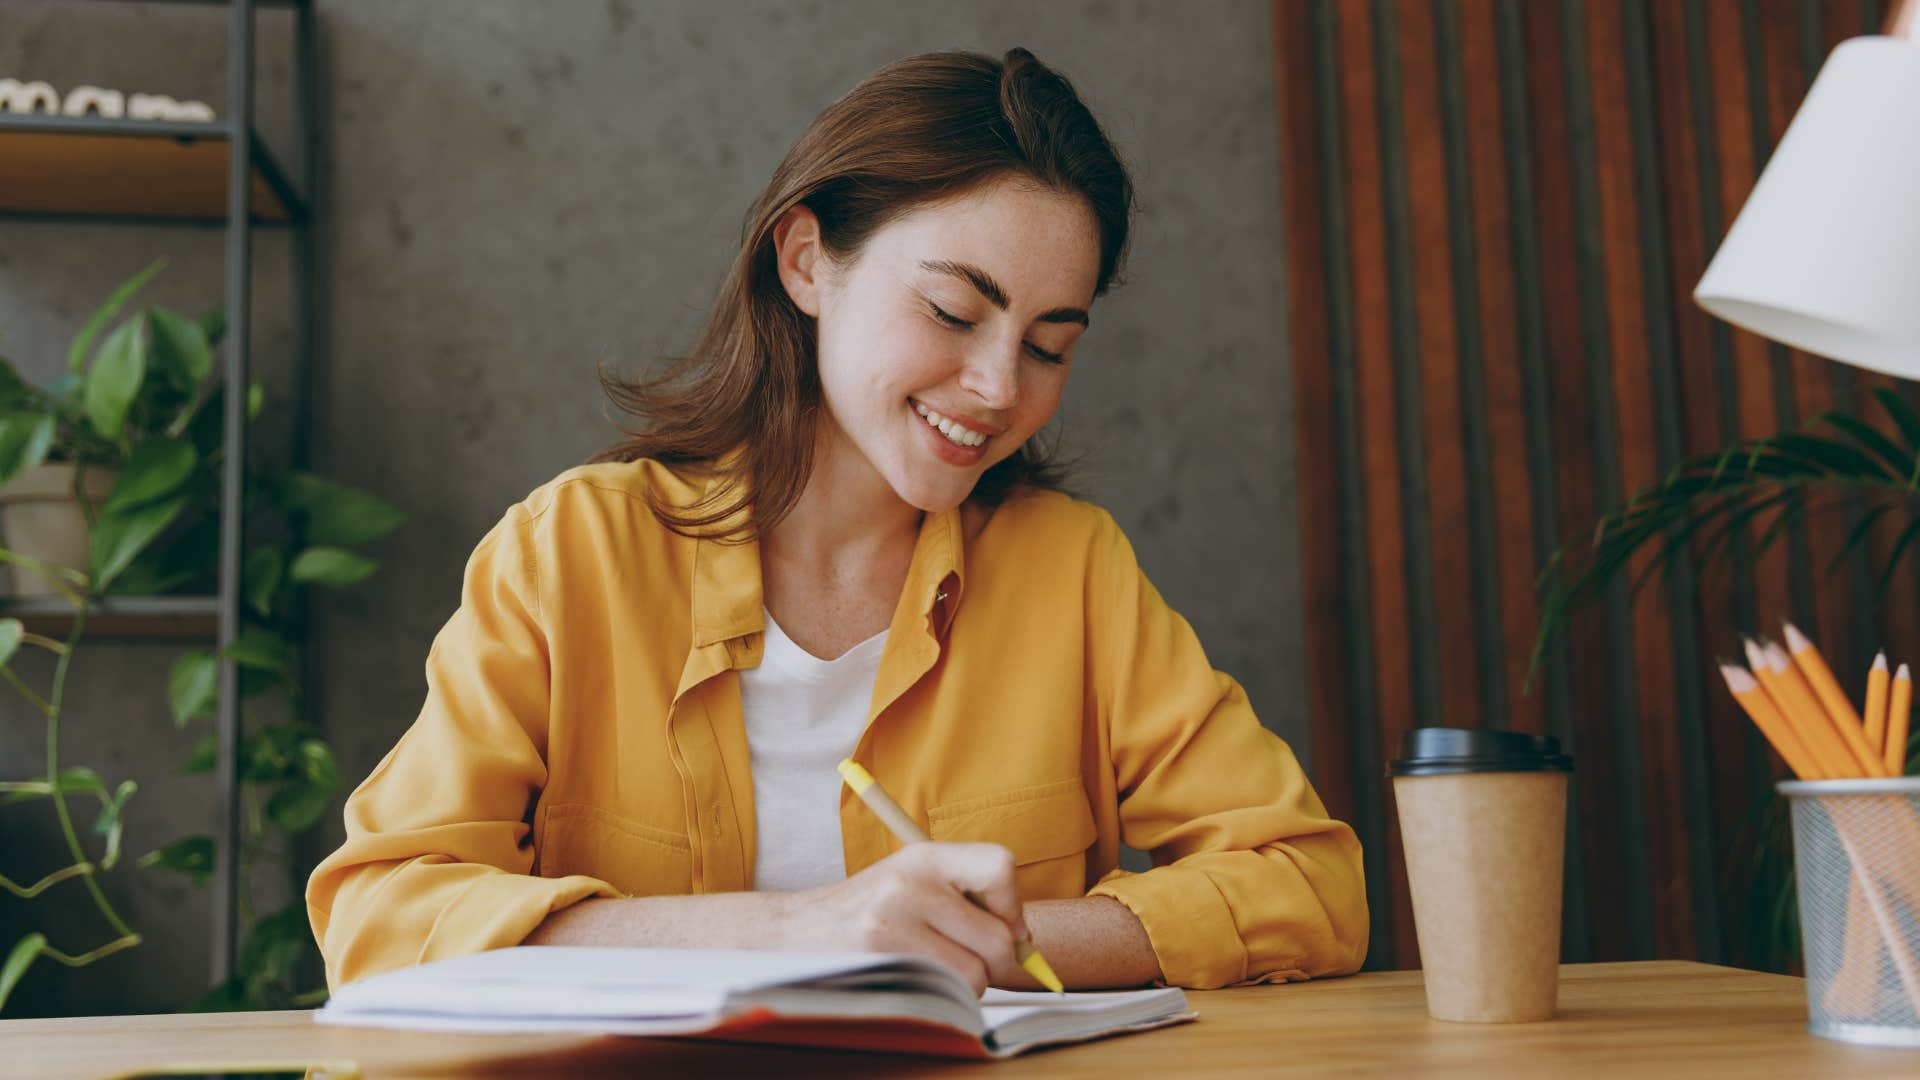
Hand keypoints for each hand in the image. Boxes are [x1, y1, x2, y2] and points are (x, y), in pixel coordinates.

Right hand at [772, 842, 1028, 996]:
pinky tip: (916, 979)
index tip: (1003, 926)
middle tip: (973, 961)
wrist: (794, 930)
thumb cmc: (865, 911)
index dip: (1012, 906)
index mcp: (924, 855)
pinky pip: (946, 992)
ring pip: (976, 973)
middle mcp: (910, 882)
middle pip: (997, 937)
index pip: (1001, 866)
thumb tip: (1025, 941)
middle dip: (996, 961)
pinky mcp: (881, 959)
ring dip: (967, 983)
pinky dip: (944, 996)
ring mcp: (893, 921)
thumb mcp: (912, 883)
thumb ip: (966, 898)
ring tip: (933, 967)